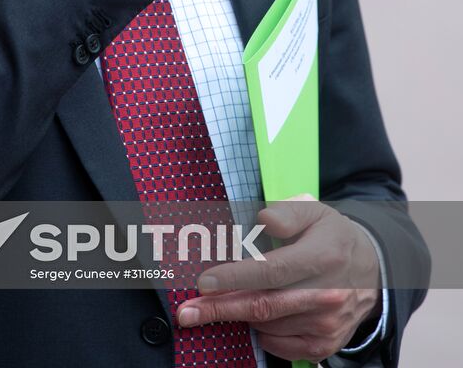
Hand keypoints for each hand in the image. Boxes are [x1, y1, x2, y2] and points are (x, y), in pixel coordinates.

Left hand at [177, 195, 381, 364]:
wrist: (371, 269)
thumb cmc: (331, 236)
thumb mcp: (314, 211)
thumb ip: (287, 213)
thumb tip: (263, 219)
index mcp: (322, 257)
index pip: (272, 271)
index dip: (236, 277)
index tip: (204, 281)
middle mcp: (326, 295)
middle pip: (264, 305)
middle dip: (220, 309)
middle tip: (187, 312)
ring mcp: (327, 324)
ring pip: (269, 325)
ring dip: (239, 316)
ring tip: (218, 304)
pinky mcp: (325, 344)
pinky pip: (282, 346)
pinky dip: (262, 334)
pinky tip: (253, 318)